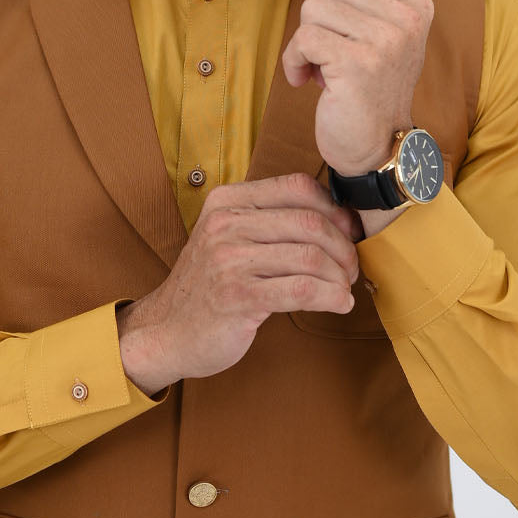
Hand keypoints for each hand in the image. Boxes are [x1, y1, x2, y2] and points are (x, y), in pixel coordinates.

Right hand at [116, 174, 360, 394]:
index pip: (297, 187)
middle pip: (310, 221)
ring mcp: (229, 260)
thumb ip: (271, 222)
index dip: (335, 209)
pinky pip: (302, 290)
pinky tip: (338, 304)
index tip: (349, 231)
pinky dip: (331, 297)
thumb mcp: (230, 239)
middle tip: (350, 268)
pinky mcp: (238, 297)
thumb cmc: (210, 286)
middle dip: (343, 247)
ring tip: (344, 289)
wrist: (166, 331)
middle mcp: (226, 224)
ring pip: (310, 256)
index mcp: (227, 201)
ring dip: (340, 276)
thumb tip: (341, 217)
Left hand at [281, 0, 433, 175]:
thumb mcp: (384, 36)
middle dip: (316, 17)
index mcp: (416, 4)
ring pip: (312, 8)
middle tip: (328, 51)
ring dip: (305, 42)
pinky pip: (303, 39)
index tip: (342, 32)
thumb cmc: (374, 90)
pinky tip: (306, 81)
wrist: (379, 146)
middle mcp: (406, 18)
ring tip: (322, 69)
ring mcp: (384, 40)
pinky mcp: (357, 62)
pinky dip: (294, 61)